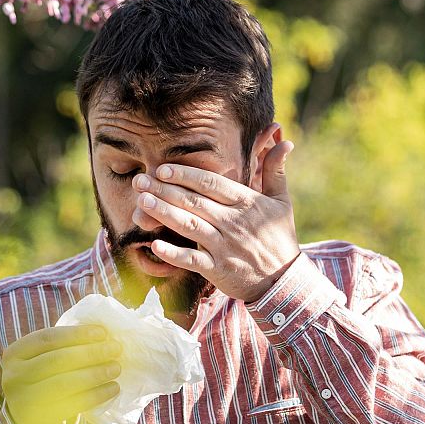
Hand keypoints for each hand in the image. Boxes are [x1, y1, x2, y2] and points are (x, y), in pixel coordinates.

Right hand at [0, 324, 121, 423]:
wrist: (31, 420)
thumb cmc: (45, 379)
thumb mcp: (44, 360)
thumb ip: (64, 346)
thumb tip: (104, 335)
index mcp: (14, 353)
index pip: (47, 338)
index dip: (77, 334)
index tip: (103, 332)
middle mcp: (13, 376)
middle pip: (57, 360)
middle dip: (90, 353)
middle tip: (116, 349)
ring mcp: (23, 400)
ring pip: (65, 383)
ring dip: (95, 374)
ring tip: (116, 368)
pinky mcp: (40, 420)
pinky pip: (73, 404)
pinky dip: (96, 395)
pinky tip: (113, 388)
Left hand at [131, 140, 299, 302]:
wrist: (284, 281)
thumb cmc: (279, 238)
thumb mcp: (282, 202)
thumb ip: (275, 171)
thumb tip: (284, 142)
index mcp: (247, 203)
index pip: (211, 184)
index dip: (185, 175)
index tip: (162, 168)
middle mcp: (234, 223)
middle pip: (194, 202)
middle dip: (165, 190)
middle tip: (140, 181)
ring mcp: (225, 247)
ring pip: (190, 226)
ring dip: (164, 214)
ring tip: (142, 202)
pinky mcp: (218, 269)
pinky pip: (193, 260)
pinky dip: (174, 254)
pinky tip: (155, 245)